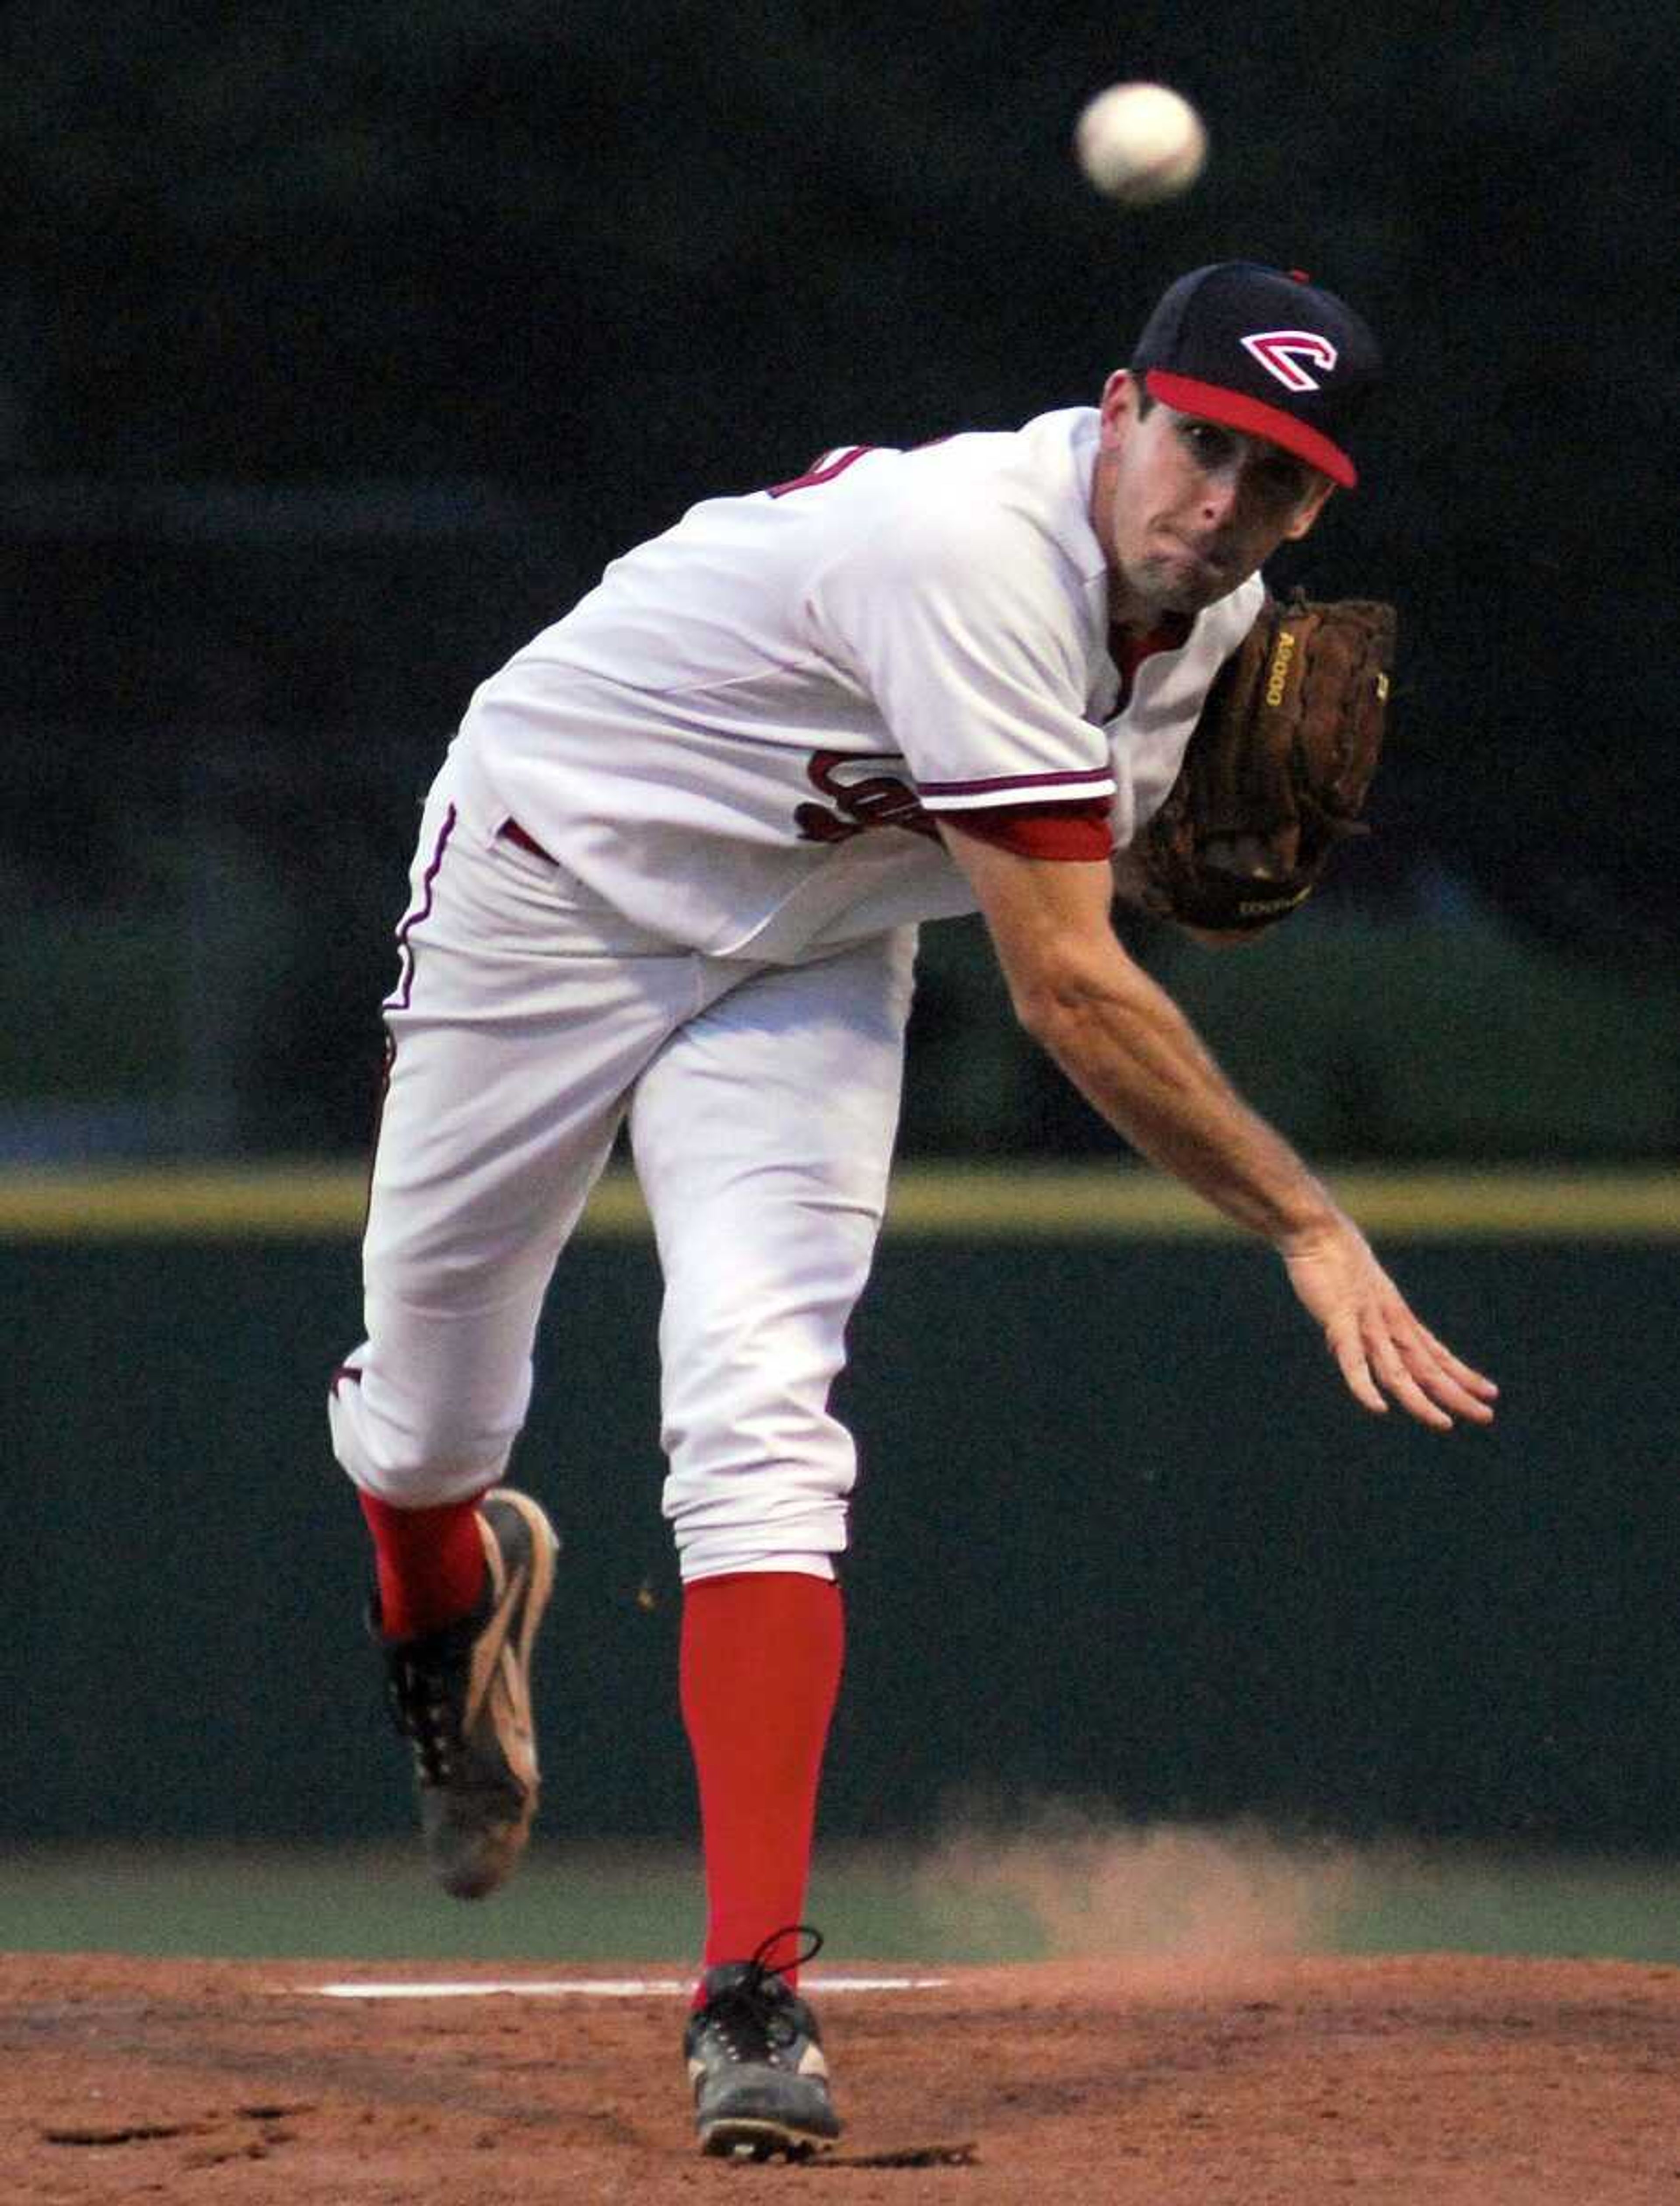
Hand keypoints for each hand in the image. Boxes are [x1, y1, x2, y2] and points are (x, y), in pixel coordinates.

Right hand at [1281, 1214, 1497, 1430]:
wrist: (1318, 1231)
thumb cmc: (1333, 1260)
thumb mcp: (1352, 1299)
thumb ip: (1350, 1326)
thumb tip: (1339, 1349)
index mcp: (1398, 1317)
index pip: (1437, 1353)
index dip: (1463, 1374)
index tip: (1489, 1392)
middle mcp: (1391, 1323)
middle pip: (1428, 1367)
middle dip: (1457, 1393)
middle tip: (1487, 1415)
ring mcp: (1368, 1322)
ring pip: (1398, 1370)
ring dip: (1421, 1400)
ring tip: (1445, 1423)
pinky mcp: (1340, 1319)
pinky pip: (1354, 1358)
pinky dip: (1364, 1385)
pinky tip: (1378, 1408)